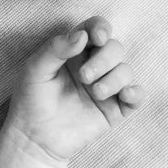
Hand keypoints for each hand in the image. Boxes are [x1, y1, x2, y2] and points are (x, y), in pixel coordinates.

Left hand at [6, 17, 143, 163]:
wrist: (33, 139)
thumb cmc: (30, 101)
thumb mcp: (34, 70)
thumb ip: (55, 49)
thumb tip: (82, 34)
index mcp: (74, 53)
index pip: (96, 30)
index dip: (101, 28)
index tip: (97, 38)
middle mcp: (93, 67)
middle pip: (115, 48)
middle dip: (104, 59)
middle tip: (84, 77)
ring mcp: (106, 88)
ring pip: (126, 71)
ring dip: (114, 79)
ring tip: (95, 92)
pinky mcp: (115, 109)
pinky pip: (137, 96)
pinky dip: (136, 93)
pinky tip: (126, 95)